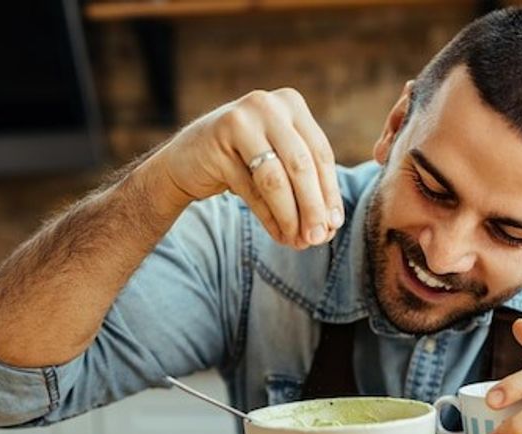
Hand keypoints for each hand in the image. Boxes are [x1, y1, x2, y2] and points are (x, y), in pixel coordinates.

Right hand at [153, 88, 344, 249]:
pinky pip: (251, 189)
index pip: (319, 152)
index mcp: (290, 103)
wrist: (187, 160)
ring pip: (276, 178)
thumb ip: (305, 185)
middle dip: (313, 206)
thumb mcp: (278, 161)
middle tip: (318, 238)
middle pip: (300, 164)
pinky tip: (279, 234)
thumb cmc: (241, 162)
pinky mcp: (218, 143)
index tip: (334, 225)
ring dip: (290, 216)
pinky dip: (269, 217)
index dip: (329, 192)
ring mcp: (240, 120)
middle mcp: (267, 105)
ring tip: (298, 242)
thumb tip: (330, 225)